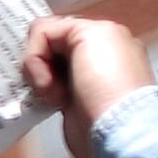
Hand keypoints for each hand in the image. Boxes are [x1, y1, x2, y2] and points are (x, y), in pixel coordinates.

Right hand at [20, 12, 157, 136]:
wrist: (118, 130)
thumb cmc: (106, 81)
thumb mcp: (88, 35)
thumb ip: (55, 30)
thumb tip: (42, 56)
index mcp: (101, 33)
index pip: (53, 27)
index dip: (41, 43)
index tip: (45, 61)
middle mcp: (91, 54)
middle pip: (45, 47)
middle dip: (40, 61)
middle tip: (46, 80)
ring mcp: (80, 79)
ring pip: (40, 68)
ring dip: (39, 79)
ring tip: (52, 96)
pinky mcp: (70, 102)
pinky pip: (42, 89)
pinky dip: (39, 93)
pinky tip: (49, 102)